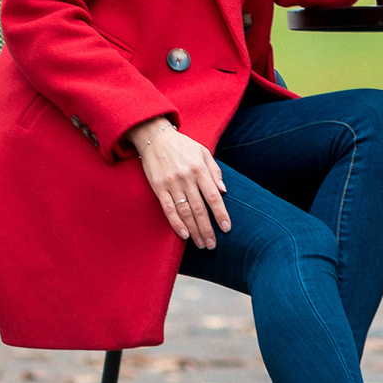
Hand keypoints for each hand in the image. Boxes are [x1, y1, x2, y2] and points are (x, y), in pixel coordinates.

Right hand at [128, 118, 229, 248]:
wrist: (155, 137)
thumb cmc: (183, 146)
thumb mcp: (203, 152)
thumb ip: (214, 172)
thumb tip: (224, 191)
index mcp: (200, 169)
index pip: (213, 196)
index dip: (220, 214)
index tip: (226, 228)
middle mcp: (186, 177)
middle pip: (199, 208)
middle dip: (207, 228)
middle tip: (212, 245)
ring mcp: (171, 183)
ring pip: (185, 211)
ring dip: (194, 230)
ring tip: (201, 244)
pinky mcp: (158, 187)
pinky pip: (168, 209)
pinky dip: (176, 223)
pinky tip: (183, 235)